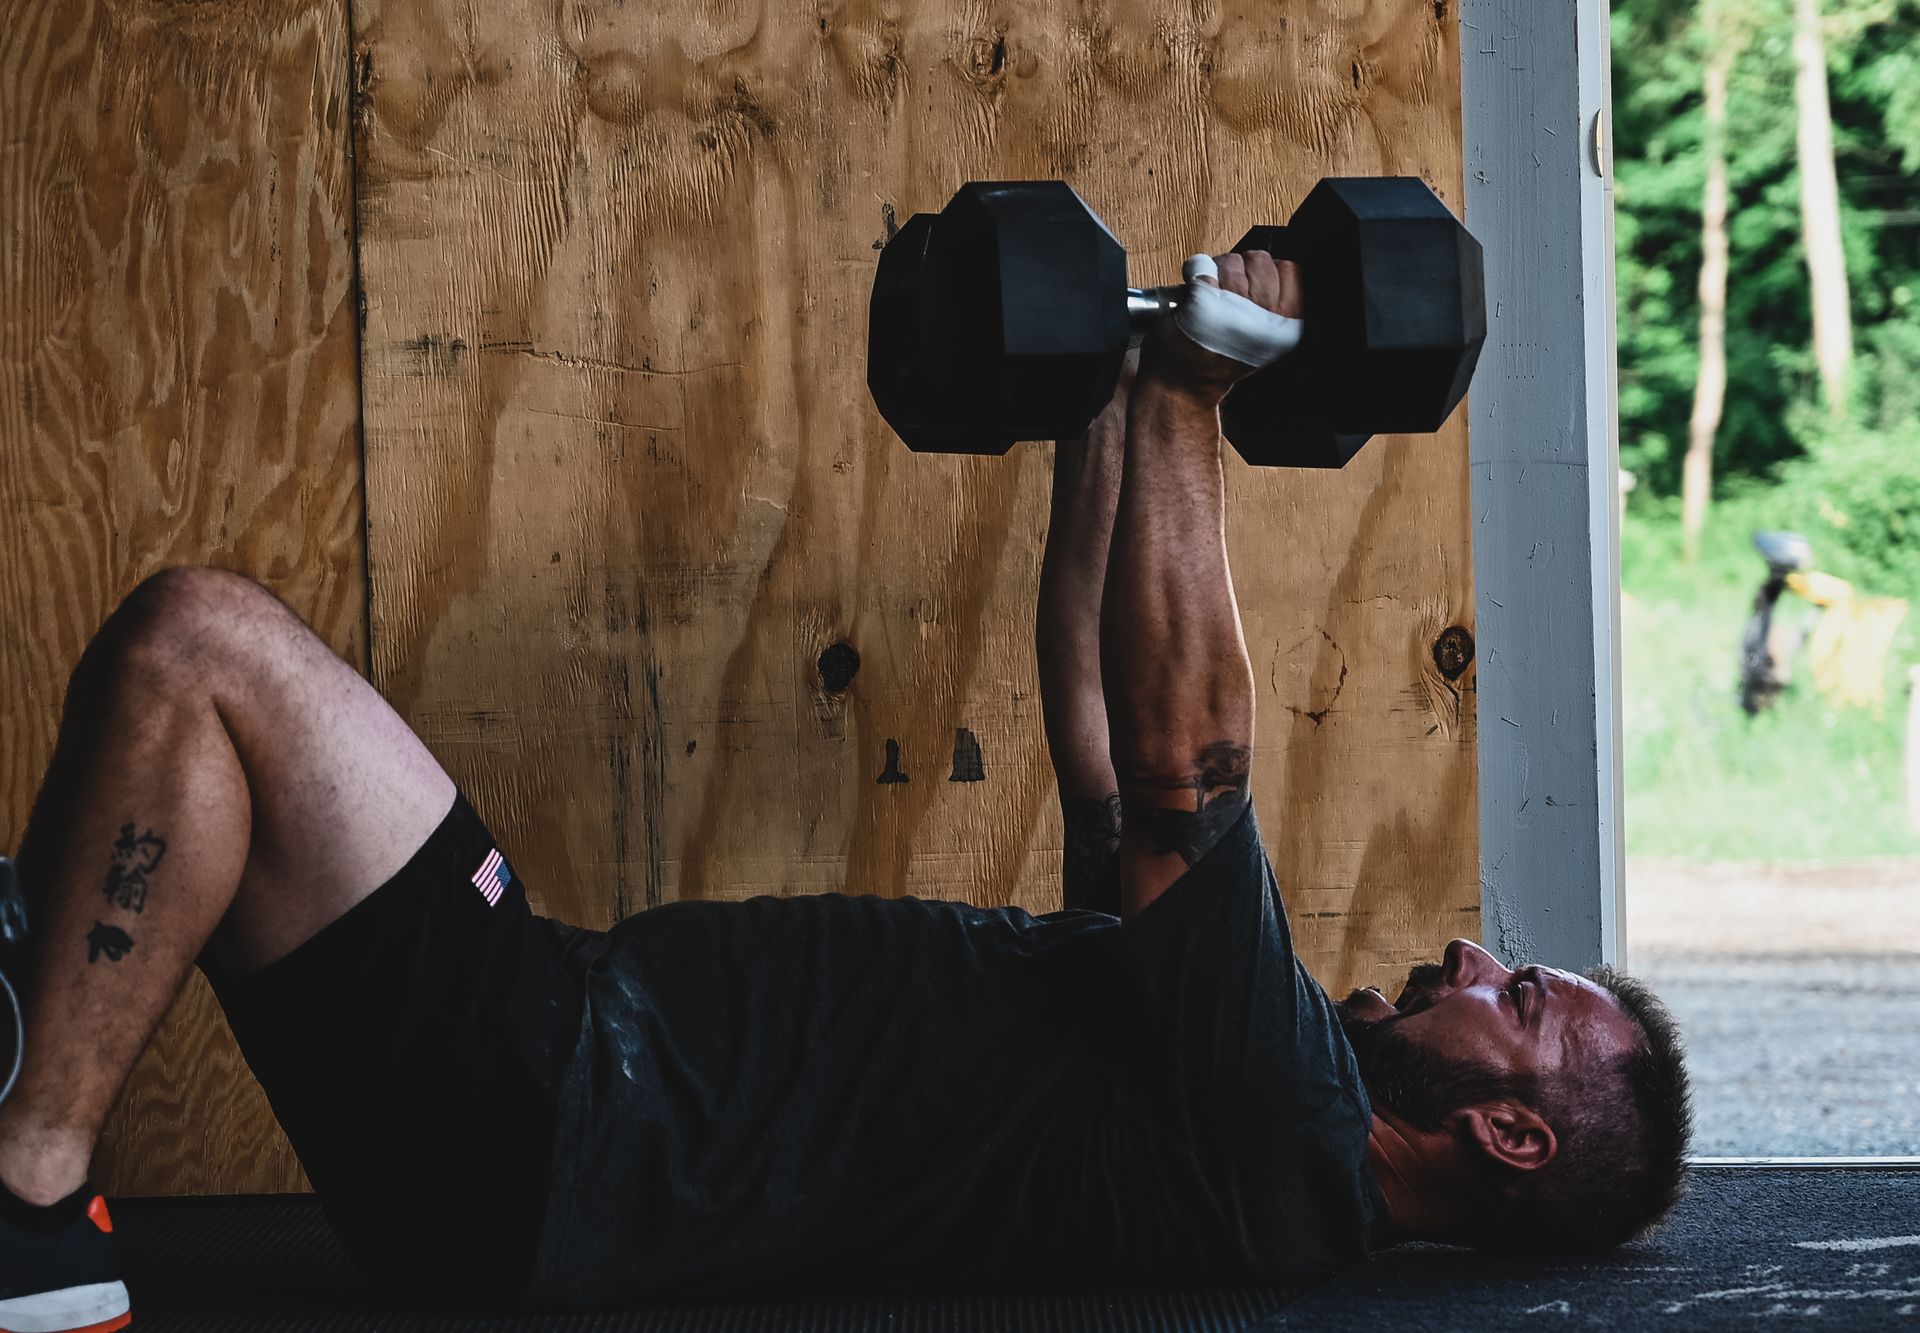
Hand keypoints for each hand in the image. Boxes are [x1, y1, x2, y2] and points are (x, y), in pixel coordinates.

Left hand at [1140, 251, 1301, 403]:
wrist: (1188, 382)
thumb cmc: (1226, 359)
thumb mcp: (1270, 338)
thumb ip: (1281, 304)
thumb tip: (1277, 269)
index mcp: (1290, 321)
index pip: (1289, 269)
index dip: (1267, 273)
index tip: (1253, 287)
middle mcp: (1267, 313)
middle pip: (1260, 259)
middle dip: (1242, 269)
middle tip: (1230, 292)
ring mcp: (1236, 306)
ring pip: (1232, 260)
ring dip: (1219, 270)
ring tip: (1213, 296)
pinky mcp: (1204, 303)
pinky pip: (1202, 267)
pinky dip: (1195, 272)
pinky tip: (1195, 292)